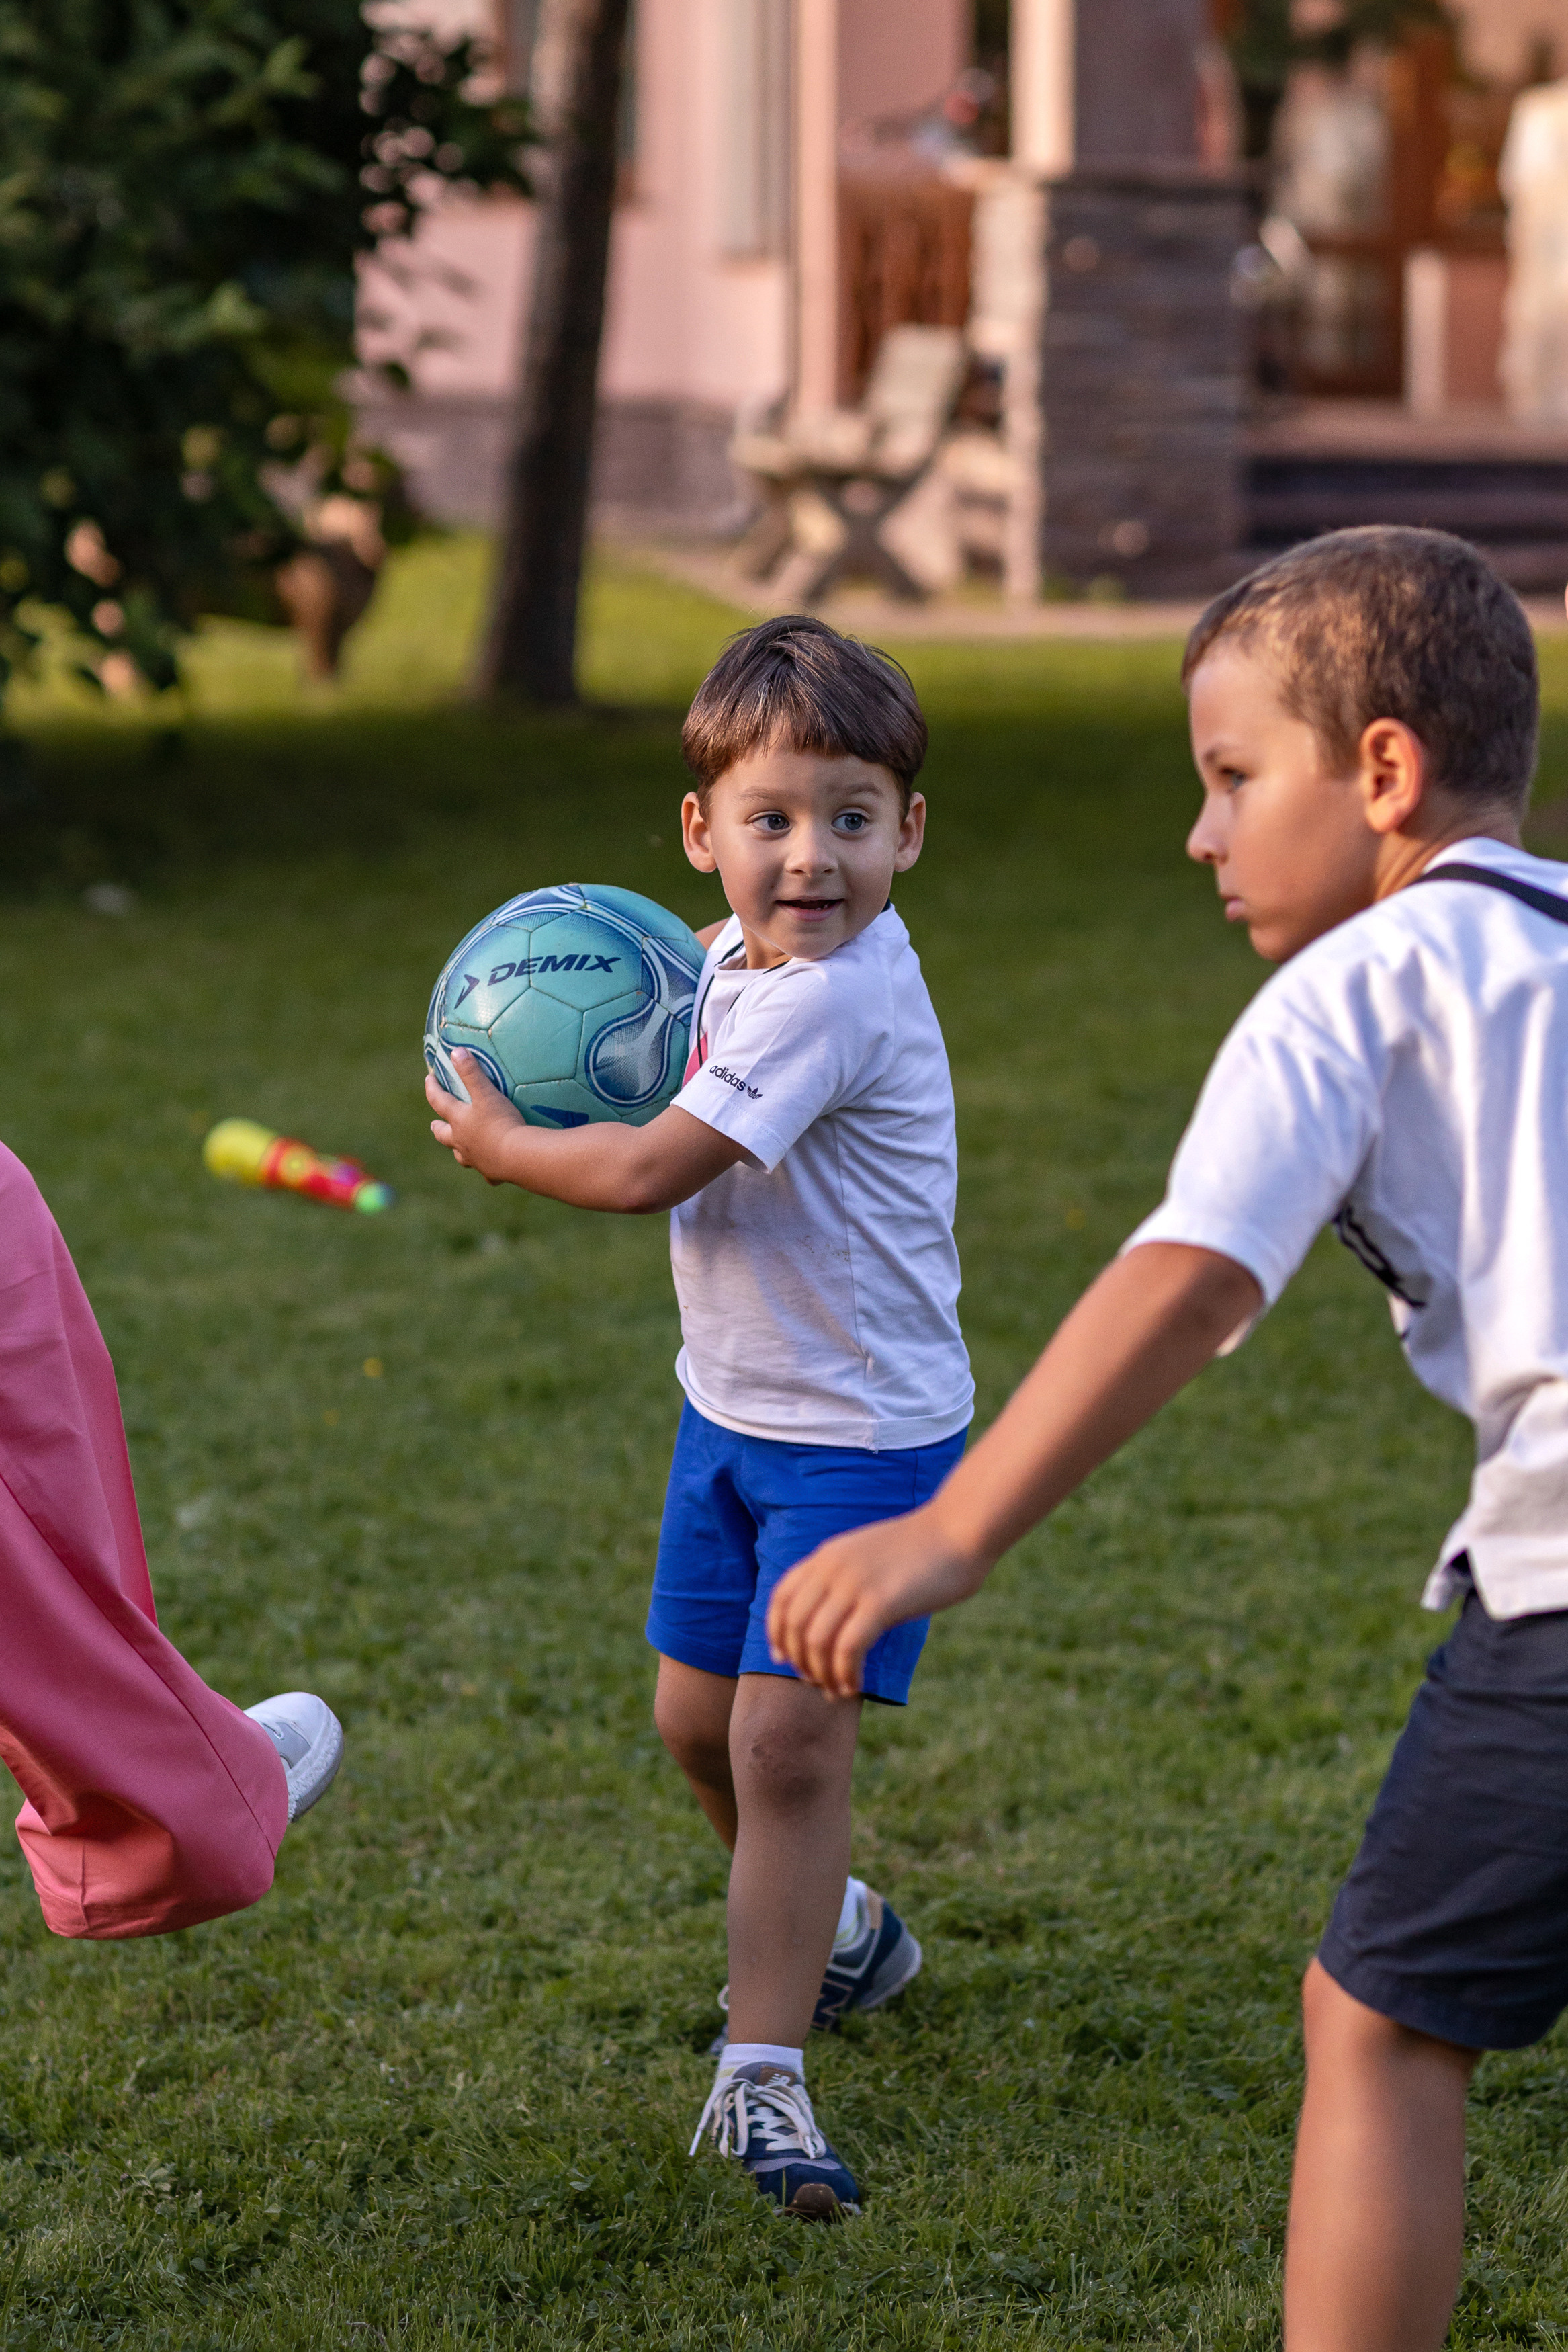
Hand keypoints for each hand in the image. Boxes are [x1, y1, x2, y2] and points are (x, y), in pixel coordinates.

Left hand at [426, 1050, 523, 1180]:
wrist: (518, 1157)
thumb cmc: (501, 1122)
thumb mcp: (486, 1093)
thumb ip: (471, 1072)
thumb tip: (455, 1051)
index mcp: (459, 1121)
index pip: (439, 1102)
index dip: (433, 1089)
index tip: (428, 1079)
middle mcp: (462, 1142)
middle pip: (443, 1135)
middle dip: (438, 1127)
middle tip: (434, 1124)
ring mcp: (476, 1160)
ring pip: (460, 1155)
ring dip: (458, 1150)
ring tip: (460, 1148)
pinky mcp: (492, 1173)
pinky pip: (487, 1173)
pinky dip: (487, 1169)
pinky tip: (492, 1169)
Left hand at [766, 1502, 985, 1699]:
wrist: (959, 1529)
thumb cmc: (923, 1548)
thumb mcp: (870, 1555)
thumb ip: (846, 1578)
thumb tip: (836, 1615)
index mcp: (827, 1555)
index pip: (781, 1598)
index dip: (776, 1633)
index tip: (783, 1658)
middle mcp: (832, 1568)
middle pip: (794, 1625)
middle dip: (800, 1661)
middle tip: (817, 1682)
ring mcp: (854, 1584)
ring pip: (816, 1641)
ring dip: (822, 1674)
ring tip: (837, 1691)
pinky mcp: (881, 1602)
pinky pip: (848, 1649)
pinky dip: (845, 1674)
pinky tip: (855, 1686)